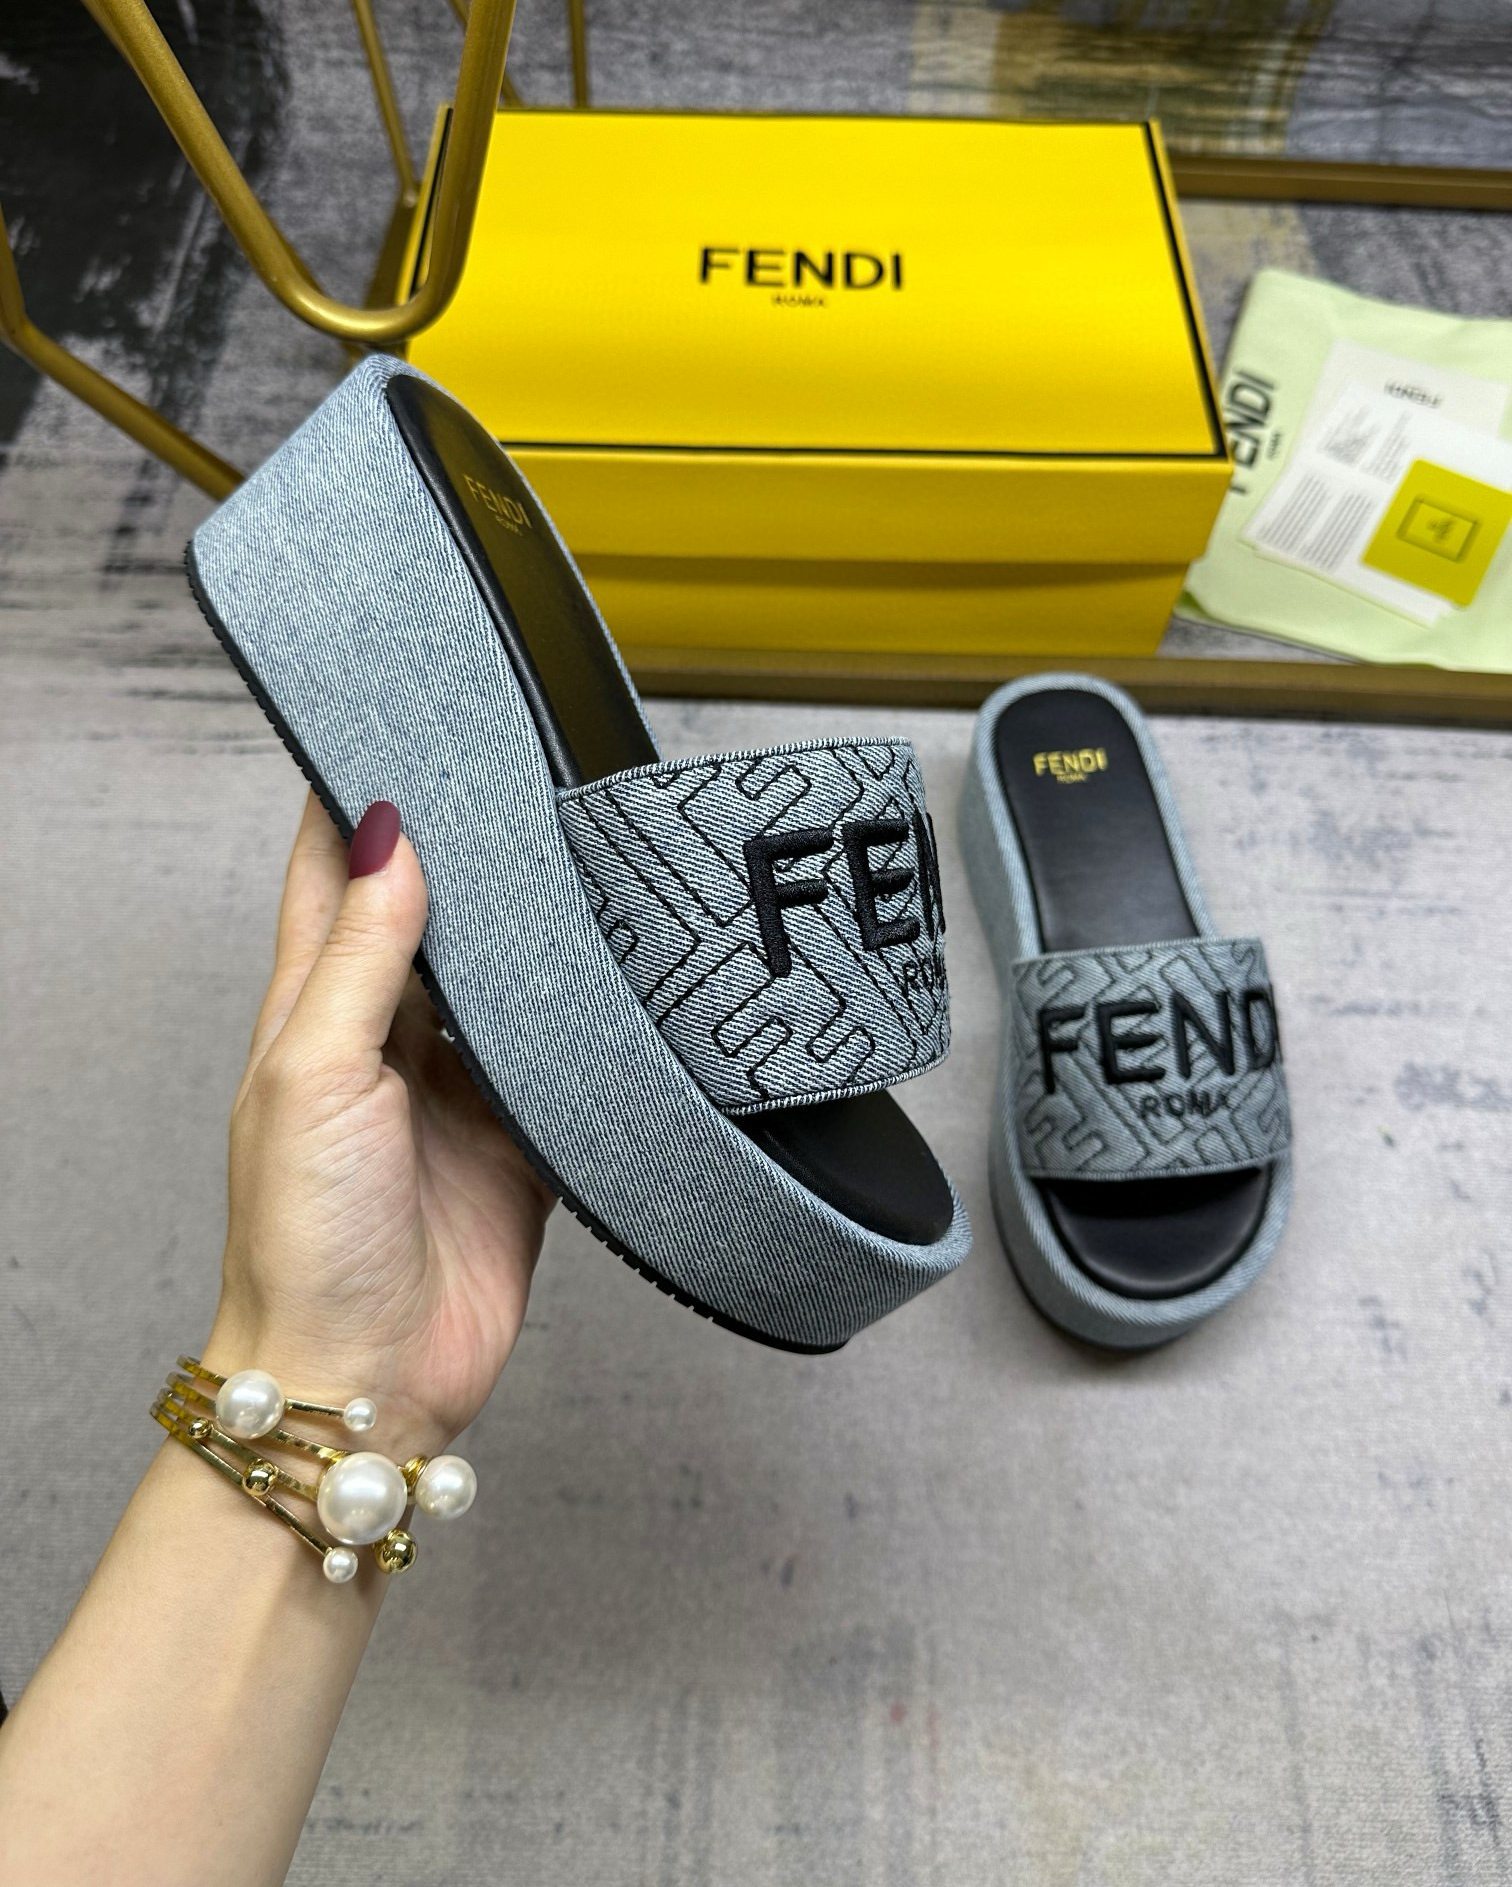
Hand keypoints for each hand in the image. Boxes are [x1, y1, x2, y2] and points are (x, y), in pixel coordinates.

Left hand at [205, 792, 551, 1457]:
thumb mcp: (315, 1076)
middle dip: (465, 848)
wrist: (367, 1375)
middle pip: (431, 914)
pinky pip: (564, 1057)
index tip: (394, 727)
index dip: (356, 800)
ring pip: (506, 977)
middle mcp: (390, 1037)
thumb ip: (360, 959)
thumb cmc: (305, 1240)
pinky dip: (587, 1018)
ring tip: (578, 850)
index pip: (332, 875)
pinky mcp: (525, 1138)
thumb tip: (385, 836)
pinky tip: (617, 972)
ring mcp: (460, 1087)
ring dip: (532, 927)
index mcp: (316, 1010)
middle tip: (516, 771)